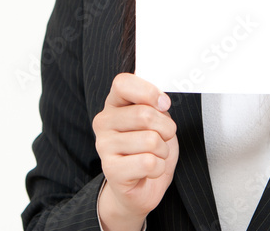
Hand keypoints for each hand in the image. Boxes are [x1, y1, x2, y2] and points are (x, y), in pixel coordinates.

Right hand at [92, 73, 178, 230]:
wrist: (141, 187)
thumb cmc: (148, 150)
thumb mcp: (156, 120)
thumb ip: (154, 105)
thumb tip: (161, 100)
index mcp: (114, 103)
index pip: (123, 83)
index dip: (148, 91)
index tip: (163, 104)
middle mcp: (104, 122)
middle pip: (145, 114)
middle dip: (166, 128)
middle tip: (163, 138)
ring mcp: (104, 146)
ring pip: (151, 140)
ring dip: (163, 151)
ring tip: (154, 155)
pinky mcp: (111, 170)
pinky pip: (149, 162)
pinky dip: (159, 168)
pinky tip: (149, 170)